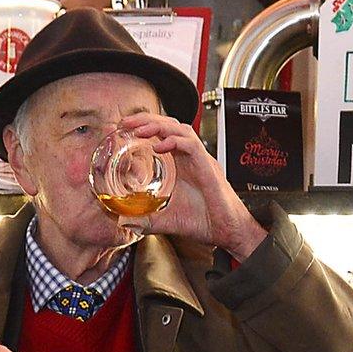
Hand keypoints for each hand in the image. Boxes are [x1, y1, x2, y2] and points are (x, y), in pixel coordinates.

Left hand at [117, 113, 266, 260]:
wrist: (229, 231)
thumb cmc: (207, 222)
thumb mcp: (168, 220)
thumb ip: (147, 219)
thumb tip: (126, 222)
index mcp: (182, 165)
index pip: (162, 135)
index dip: (144, 128)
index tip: (124, 129)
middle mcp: (192, 158)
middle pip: (170, 125)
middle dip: (146, 120)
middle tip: (126, 123)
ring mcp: (201, 160)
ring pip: (180, 129)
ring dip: (158, 126)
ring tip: (139, 130)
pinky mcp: (208, 167)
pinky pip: (192, 145)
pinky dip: (175, 141)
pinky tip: (159, 147)